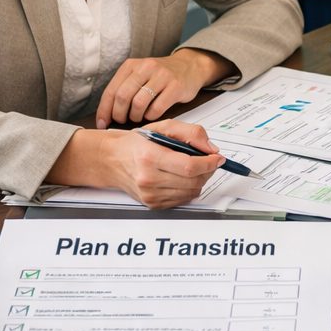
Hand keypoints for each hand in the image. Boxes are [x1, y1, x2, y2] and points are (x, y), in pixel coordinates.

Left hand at [96, 49, 223, 127]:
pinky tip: (152, 114)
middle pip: (122, 97)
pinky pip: (157, 108)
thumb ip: (124, 89)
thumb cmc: (160, 76)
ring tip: (138, 117)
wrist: (189, 66)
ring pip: (138, 104)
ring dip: (135, 116)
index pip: (111, 90)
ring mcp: (162, 76)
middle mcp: (146, 67)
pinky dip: (151, 116)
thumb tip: (105, 116)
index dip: (104, 110)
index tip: (102, 123)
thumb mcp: (140, 75)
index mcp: (132, 65)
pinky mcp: (176, 86)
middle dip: (119, 115)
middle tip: (122, 121)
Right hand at [101, 120, 223, 209]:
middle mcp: (148, 179)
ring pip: (190, 192)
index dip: (209, 163)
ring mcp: (149, 195)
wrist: (112, 160)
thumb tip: (211, 148)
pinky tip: (184, 177)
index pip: (189, 166)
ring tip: (197, 167)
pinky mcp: (151, 204)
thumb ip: (191, 133)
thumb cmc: (137, 142)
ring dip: (201, 180)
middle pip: (193, 181)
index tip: (219, 158)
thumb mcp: (164, 126)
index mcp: (150, 156)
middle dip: (208, 170)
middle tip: (210, 160)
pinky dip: (190, 188)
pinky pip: (182, 200)